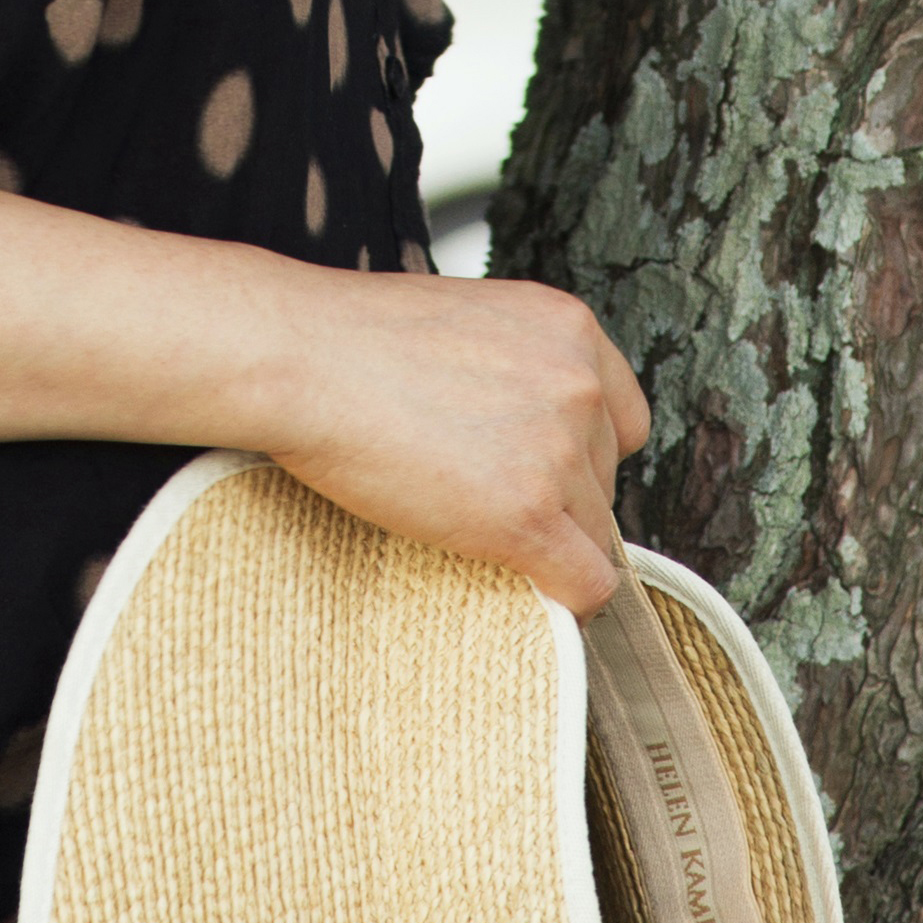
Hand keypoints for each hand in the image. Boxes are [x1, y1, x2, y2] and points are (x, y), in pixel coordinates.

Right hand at [255, 264, 648, 615]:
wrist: (301, 359)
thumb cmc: (354, 339)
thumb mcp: (467, 321)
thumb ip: (516, 367)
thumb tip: (523, 431)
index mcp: (568, 327)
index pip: (622, 420)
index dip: (580, 456)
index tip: (540, 474)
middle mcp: (580, 383)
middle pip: (605, 481)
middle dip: (556, 499)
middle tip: (482, 499)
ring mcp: (558, 450)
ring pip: (593, 537)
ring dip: (546, 545)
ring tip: (475, 536)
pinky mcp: (526, 514)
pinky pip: (586, 584)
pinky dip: (564, 600)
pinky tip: (527, 595)